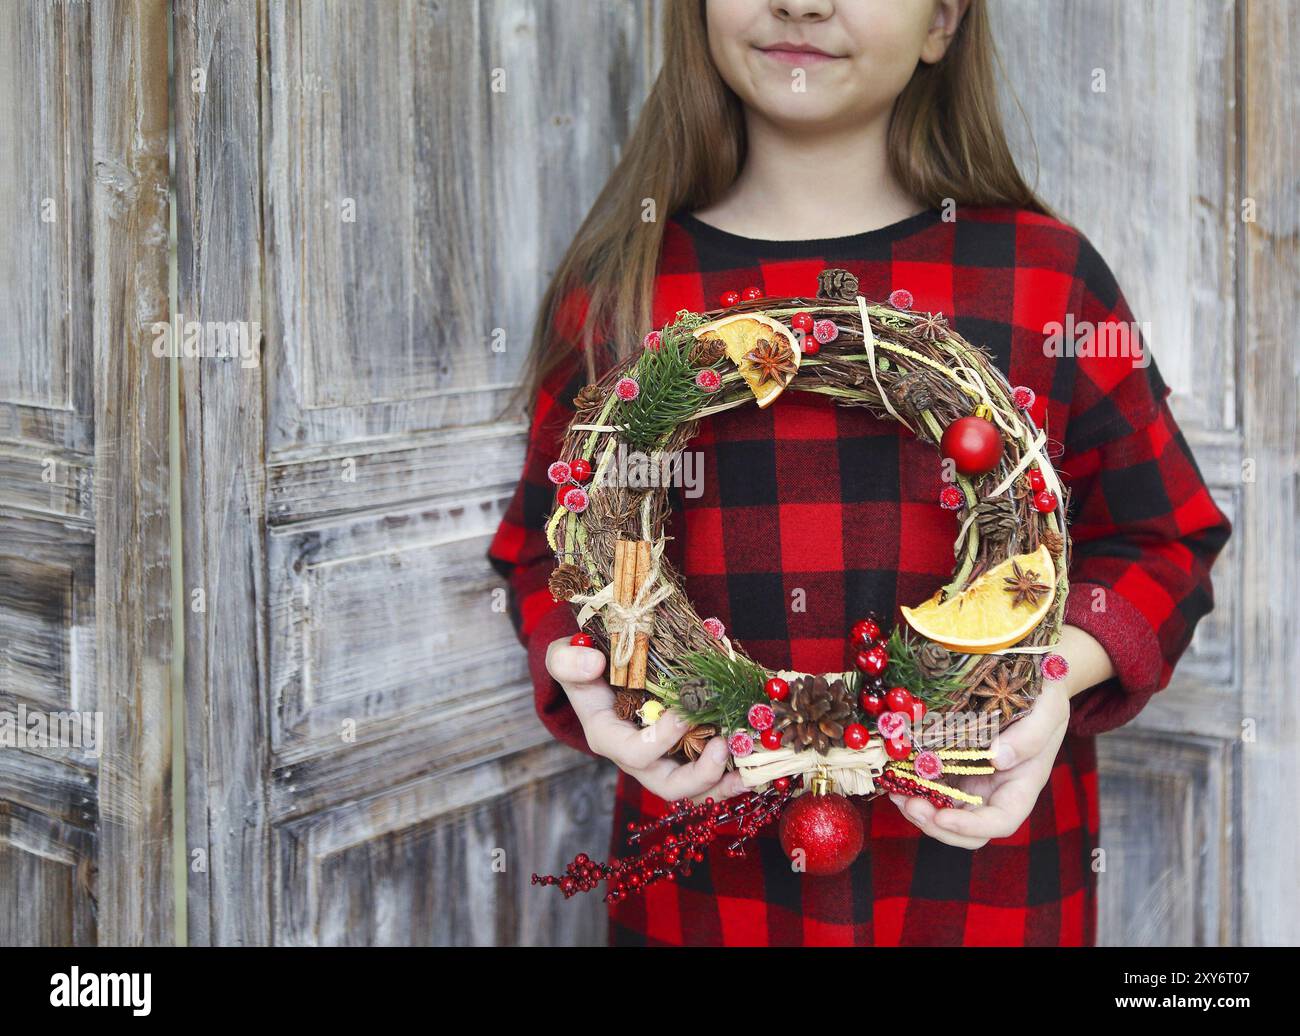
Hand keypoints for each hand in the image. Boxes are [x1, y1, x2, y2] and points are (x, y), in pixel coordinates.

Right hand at [546, 638, 747, 802]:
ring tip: (749, 770)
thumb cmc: (581, 666)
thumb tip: (594, 662)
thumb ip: (568, 661)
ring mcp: (661, 759)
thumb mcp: (563, 657)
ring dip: (722, 784)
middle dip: (699, 774)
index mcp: (608, 737)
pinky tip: (754, 770)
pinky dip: (730, 777)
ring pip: (692, 790)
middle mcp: (635, 756)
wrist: (595, 671)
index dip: (662, 739)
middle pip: (668, 786)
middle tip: (723, 745)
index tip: (684, 713)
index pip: (635, 753)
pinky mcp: (681, 754)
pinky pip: (707, 778)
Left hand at [888, 681, 1071, 849]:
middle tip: (909, 804)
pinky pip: (932, 787)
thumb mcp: (1049, 710)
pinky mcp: (953, 767)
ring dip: (918, 810)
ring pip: (945, 813)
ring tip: (895, 792)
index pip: (1001, 822)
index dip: (971, 827)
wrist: (1033, 684)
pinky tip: (895, 775)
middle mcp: (996, 792)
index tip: (942, 818)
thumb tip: (998, 757)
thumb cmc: (1045, 699)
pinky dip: (913, 787)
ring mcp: (973, 782)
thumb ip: (1029, 737)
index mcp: (1021, 786)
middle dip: (936, 825)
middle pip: (968, 830)